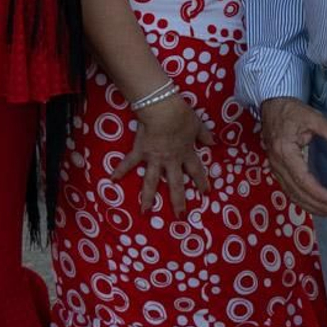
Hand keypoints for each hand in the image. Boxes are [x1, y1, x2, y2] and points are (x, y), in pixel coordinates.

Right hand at [112, 92, 214, 215]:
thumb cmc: (181, 115)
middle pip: (176, 184)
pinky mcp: (140, 151)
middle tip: (180, 217)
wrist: (163, 110)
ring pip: (152, 181)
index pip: (196, 171)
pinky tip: (112, 180)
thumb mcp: (197, 124)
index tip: (206, 193)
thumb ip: (204, 135)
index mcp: (186, 153)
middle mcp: (171, 160)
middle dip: (178, 202)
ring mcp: (154, 158)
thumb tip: (213, 143)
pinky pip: (129, 163)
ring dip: (148, 197)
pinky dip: (120, 170)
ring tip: (144, 212)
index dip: (202, 182)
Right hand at [259, 97, 326, 217]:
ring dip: (310, 207)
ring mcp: (275, 168)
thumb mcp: (310, 115)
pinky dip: (302, 201)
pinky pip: (288, 190)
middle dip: (317, 205)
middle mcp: (277, 164)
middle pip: (296, 192)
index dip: (318, 194)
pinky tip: (315, 204)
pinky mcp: (277, 169)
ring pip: (291, 195)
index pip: (302, 180)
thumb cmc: (291, 110)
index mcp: (285, 152)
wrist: (271, 105)